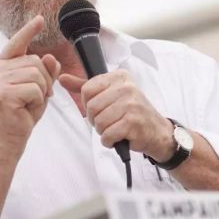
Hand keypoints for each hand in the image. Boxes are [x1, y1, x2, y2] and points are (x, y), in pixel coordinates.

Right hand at [0, 16, 61, 158]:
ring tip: (29, 103)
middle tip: (33, 97)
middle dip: (44, 81)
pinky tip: (26, 109)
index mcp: (3, 65)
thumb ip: (45, 71)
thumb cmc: (23, 112)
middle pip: (36, 62)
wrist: (9, 137)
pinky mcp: (4, 92)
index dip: (30, 30)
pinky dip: (38, 100)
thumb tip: (49, 57)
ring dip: (41, 91)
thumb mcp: (39, 88)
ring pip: (38, 74)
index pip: (18, 43)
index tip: (40, 18)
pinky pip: (36, 88)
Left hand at [58, 69, 173, 159]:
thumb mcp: (110, 95)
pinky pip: (107, 135)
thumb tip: (62, 78)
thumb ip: (85, 86)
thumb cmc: (132, 113)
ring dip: (104, 131)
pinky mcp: (133, 122)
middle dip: (96, 120)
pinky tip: (120, 137)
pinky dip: (110, 141)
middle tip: (111, 121)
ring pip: (98, 122)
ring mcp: (131, 104)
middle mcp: (127, 87)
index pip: (87, 90)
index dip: (90, 105)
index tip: (104, 108)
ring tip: (117, 128)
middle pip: (91, 107)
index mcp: (120, 77)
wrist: (157, 131)